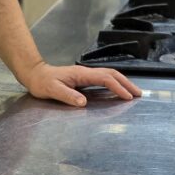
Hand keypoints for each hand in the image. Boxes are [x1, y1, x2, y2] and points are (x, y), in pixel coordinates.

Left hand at [19, 62, 142, 105]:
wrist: (35, 74)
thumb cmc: (43, 83)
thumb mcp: (52, 90)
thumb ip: (67, 96)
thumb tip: (84, 102)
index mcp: (81, 74)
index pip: (104, 79)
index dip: (117, 87)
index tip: (127, 97)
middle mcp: (86, 72)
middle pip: (111, 74)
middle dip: (126, 83)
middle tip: (138, 94)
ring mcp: (85, 74)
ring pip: (109, 75)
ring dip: (122, 82)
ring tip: (133, 92)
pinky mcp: (84, 78)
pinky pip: (104, 79)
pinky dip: (114, 83)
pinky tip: (118, 90)